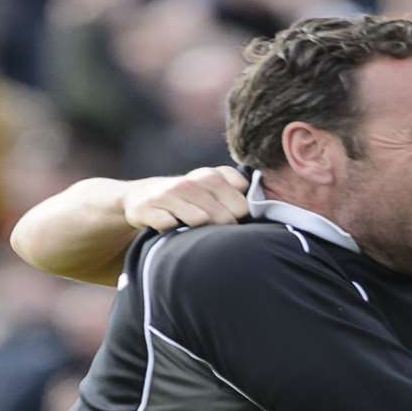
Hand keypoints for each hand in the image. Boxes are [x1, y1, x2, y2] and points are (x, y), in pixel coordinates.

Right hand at [122, 166, 249, 231]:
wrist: (141, 198)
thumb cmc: (189, 200)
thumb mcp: (213, 190)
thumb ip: (240, 195)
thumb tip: (270, 211)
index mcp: (213, 176)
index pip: (242, 203)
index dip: (241, 217)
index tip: (234, 221)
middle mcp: (191, 181)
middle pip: (226, 217)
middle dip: (224, 229)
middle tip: (216, 234)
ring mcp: (169, 194)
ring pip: (200, 220)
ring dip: (201, 233)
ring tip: (196, 234)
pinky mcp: (148, 208)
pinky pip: (170, 225)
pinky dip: (173, 233)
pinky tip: (172, 232)